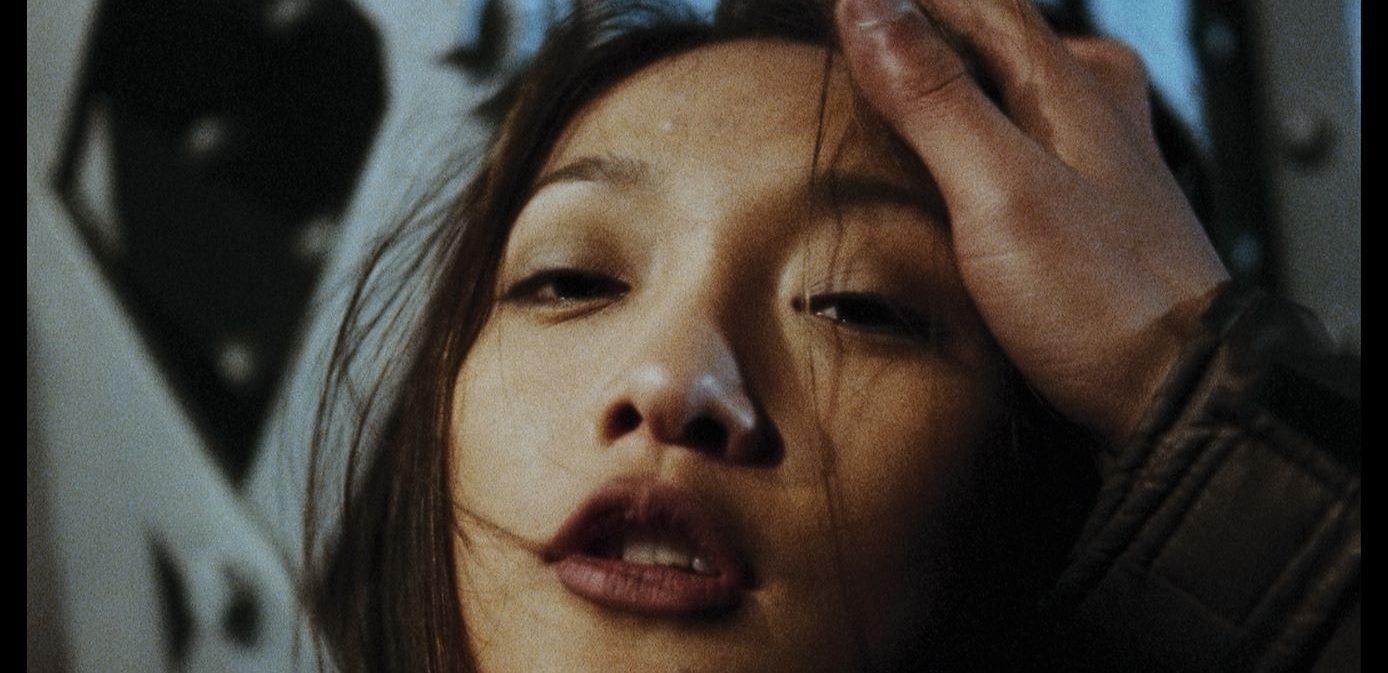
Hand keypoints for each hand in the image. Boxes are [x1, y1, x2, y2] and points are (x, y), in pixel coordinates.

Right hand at [834, 0, 1230, 444]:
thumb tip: (870, 4)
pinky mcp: (1088, 214)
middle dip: (926, 34)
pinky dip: (976, 140)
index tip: (839, 8)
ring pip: (1011, 91)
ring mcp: (1095, 161)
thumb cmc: (1101, 300)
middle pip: (994, 39)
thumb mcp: (999, 189)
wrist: (1178, 397)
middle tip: (856, 48)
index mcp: (1069, 85)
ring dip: (952, 87)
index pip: (974, 1)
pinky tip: (952, 171)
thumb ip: (934, 98)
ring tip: (891, 98)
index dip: (902, 0)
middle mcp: (1091, 108)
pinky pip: (1021, 145)